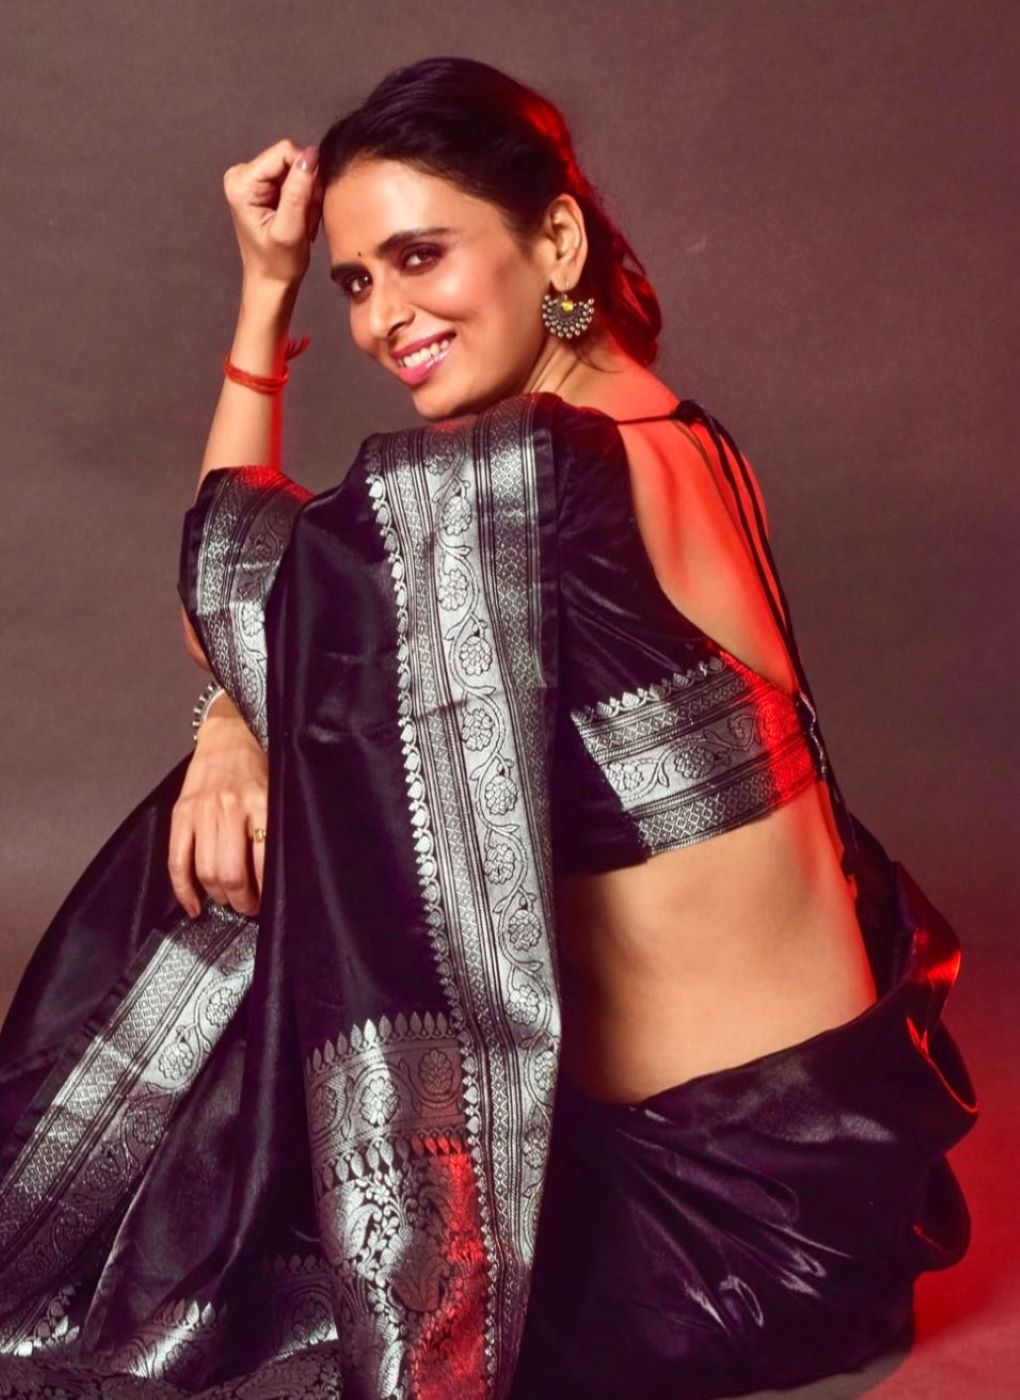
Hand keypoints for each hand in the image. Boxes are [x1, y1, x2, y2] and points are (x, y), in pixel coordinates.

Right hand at [169, 712, 268, 917]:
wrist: (228, 733)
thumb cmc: (259, 765)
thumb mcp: (277, 791)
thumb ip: (274, 826)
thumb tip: (277, 873)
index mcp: (260, 803)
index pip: (263, 860)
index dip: (264, 891)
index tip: (267, 902)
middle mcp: (229, 808)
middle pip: (230, 873)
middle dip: (240, 901)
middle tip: (248, 906)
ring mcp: (201, 812)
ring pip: (204, 872)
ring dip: (217, 897)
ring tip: (227, 901)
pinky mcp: (181, 814)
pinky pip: (176, 861)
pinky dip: (183, 890)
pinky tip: (194, 906)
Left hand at [223, 138, 323, 288]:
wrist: (270, 282)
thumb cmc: (278, 263)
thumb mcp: (291, 229)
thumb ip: (299, 190)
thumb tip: (311, 154)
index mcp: (242, 182)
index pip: (284, 152)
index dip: (306, 172)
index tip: (311, 203)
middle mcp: (242, 174)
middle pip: (289, 159)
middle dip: (306, 186)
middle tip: (307, 216)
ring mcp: (251, 179)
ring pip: (295, 169)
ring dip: (307, 194)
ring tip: (304, 220)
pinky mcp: (263, 186)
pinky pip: (293, 178)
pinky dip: (304, 197)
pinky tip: (301, 217)